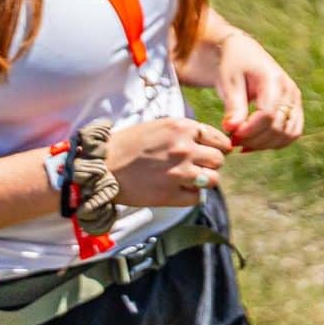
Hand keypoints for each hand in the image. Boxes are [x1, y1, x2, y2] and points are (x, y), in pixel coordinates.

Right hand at [101, 116, 233, 204]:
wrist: (104, 165)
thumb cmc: (130, 143)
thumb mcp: (161, 126)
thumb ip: (186, 132)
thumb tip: (209, 141)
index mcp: (182, 127)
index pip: (219, 139)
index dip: (219, 147)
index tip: (214, 151)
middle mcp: (184, 149)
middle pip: (219, 160)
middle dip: (211, 164)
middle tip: (199, 166)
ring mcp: (179, 173)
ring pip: (213, 180)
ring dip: (204, 180)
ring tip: (190, 179)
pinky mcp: (170, 194)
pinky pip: (196, 198)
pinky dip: (191, 196)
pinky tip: (179, 190)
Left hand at [215, 29, 304, 151]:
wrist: (244, 54)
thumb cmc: (233, 66)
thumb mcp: (229, 82)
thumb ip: (233, 106)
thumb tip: (231, 129)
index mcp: (274, 79)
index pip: (267, 114)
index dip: (249, 131)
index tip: (231, 134)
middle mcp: (290, 90)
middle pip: (278, 127)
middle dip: (254, 139)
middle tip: (233, 140)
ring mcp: (295, 100)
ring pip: (288, 134)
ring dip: (265, 145)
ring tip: (243, 143)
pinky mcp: (295, 108)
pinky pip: (291, 133)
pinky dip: (275, 143)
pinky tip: (254, 142)